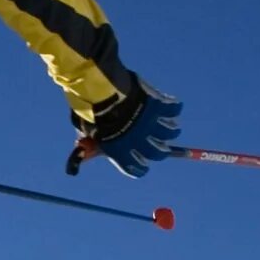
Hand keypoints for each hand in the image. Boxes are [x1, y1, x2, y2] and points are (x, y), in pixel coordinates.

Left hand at [66, 79, 181, 177]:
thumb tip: (84, 147)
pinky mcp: (157, 106)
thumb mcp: (88, 131)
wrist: (102, 91)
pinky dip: (175, 108)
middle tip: (162, 149)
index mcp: (121, 150)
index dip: (140, 168)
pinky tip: (174, 106)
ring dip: (171, 130)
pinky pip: (173, 110)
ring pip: (170, 132)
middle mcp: (139, 141)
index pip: (134, 168)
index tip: (143, 166)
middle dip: (161, 151)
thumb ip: (92, 140)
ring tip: (172, 127)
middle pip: (158, 153)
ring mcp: (150, 124)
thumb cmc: (92, 111)